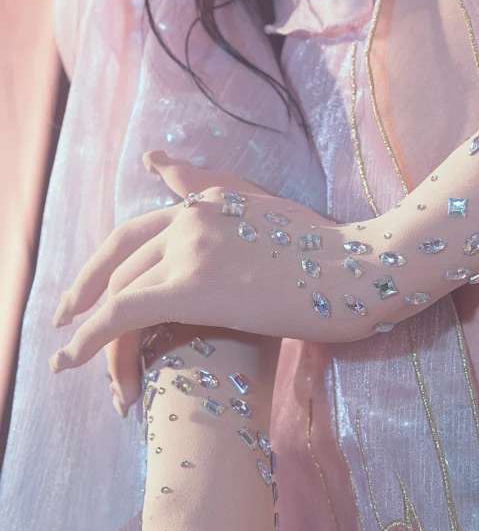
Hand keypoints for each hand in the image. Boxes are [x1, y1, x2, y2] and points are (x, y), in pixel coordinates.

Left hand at [51, 154, 372, 372]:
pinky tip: (69, 359)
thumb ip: (219, 193)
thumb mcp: (273, 214)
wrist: (362, 270)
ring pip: (118, 291)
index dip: (104, 263)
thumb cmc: (335, 253)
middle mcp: (193, 216)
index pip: (138, 231)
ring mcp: (191, 246)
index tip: (82, 293)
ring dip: (92, 333)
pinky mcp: (192, 286)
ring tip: (77, 365)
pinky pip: (120, 312)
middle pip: (119, 261)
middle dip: (85, 297)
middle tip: (64, 331)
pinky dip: (87, 336)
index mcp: (212, 200)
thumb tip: (159, 165)